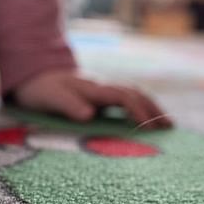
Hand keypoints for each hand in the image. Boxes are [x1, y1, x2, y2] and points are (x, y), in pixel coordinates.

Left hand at [14, 69, 171, 128]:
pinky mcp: (101, 97)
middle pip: (135, 93)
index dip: (136, 110)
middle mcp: (102, 87)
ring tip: (167, 124)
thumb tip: (89, 116)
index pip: (122, 96)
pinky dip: (141, 109)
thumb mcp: (51, 98)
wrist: (34, 76)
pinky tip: (147, 121)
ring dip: (151, 107)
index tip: (147, 127)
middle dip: (153, 109)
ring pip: (134, 95)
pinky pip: (127, 101)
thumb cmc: (42, 90)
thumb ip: (68, 105)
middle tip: (170, 127)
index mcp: (93, 88)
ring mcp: (103, 91)